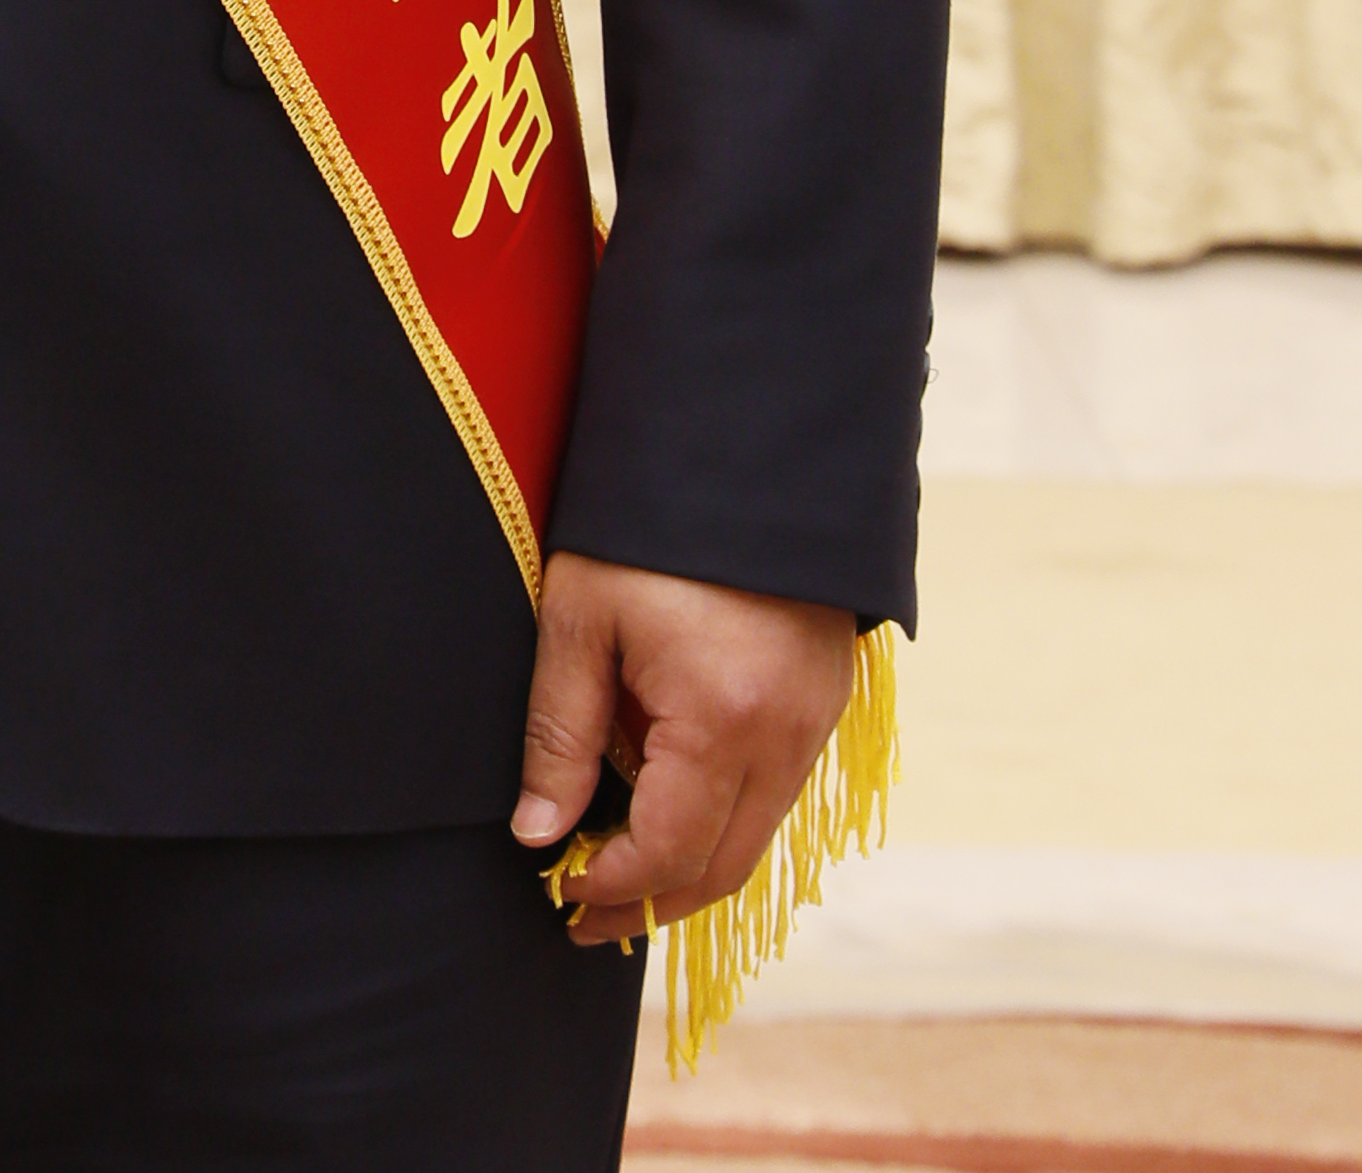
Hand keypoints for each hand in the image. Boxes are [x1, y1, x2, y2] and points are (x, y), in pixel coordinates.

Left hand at [509, 551, 854, 945]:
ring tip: (615, 873)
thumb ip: (558, 732)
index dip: (610, 885)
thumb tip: (537, 832)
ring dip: (689, 867)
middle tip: (583, 915)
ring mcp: (816, 723)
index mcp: (723, 720)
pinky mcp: (824, 702)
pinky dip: (722, 821)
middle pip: (723, 869)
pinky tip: (666, 809)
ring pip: (756, 840)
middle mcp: (785, 737)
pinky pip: (774, 795)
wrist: (744, 444)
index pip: (668, 851)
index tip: (557, 889)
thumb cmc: (648, 526)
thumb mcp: (581, 617)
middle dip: (650, 903)